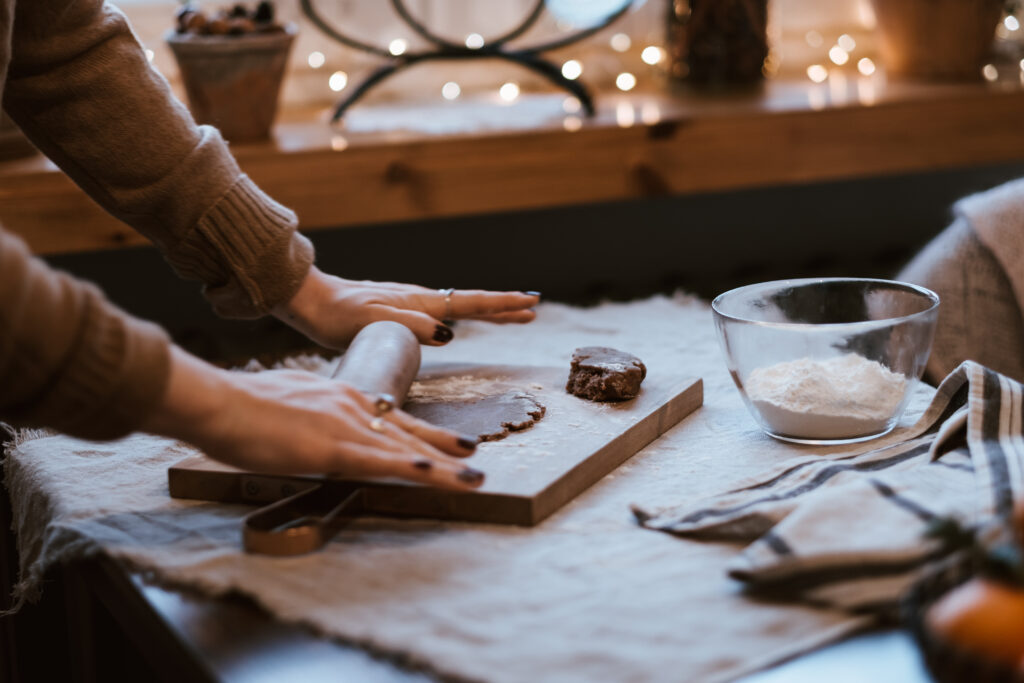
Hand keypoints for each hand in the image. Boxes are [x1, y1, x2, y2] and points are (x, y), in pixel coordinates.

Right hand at [142, 347, 484, 488]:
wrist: (219, 401)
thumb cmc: (242, 405)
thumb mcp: (290, 401)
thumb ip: (314, 415)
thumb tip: (319, 428)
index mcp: (341, 398)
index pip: (392, 417)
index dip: (423, 432)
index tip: (448, 442)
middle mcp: (352, 407)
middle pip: (407, 432)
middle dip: (443, 447)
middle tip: (474, 458)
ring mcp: (345, 426)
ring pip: (404, 449)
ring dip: (443, 467)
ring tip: (473, 478)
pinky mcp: (332, 447)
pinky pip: (381, 461)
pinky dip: (412, 468)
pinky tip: (437, 475)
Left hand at [273, 266, 539, 347]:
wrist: (312, 302)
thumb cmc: (338, 315)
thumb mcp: (374, 321)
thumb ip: (412, 326)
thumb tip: (449, 333)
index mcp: (420, 302)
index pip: (470, 303)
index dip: (501, 305)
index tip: (530, 302)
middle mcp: (421, 301)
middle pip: (472, 304)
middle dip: (503, 307)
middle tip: (533, 309)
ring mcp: (412, 306)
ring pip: (459, 309)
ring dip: (488, 313)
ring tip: (513, 316)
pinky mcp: (401, 314)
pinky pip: (442, 316)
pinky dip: (463, 318)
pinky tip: (460, 325)